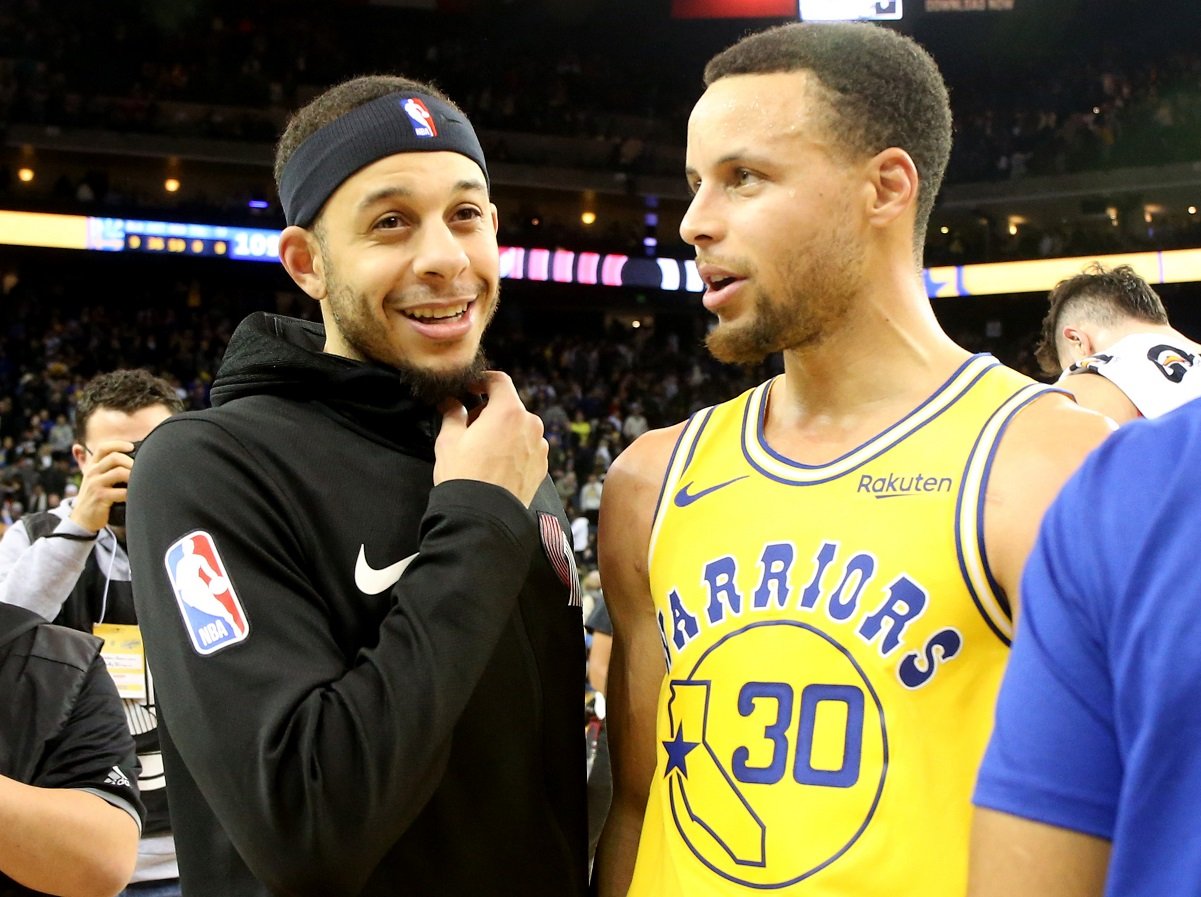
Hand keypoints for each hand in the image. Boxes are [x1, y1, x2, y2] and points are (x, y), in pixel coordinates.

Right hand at [68, 441, 134, 532]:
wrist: (82, 519)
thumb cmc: (94, 496)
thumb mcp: (92, 478)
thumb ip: (96, 464)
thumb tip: (91, 448)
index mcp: (92, 466)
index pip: (103, 447)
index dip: (119, 444)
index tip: (132, 446)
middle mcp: (92, 473)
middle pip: (115, 457)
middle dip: (131, 461)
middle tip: (141, 469)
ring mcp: (96, 485)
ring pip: (119, 472)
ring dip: (134, 476)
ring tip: (140, 481)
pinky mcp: (101, 498)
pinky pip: (122, 492)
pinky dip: (132, 492)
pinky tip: (135, 495)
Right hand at [434, 372, 547, 506]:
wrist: (484, 516)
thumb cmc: (464, 476)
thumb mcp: (449, 440)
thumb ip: (452, 414)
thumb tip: (450, 403)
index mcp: (508, 411)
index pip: (499, 380)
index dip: (482, 381)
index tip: (470, 389)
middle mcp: (530, 424)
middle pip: (510, 405)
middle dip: (489, 410)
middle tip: (468, 425)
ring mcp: (539, 446)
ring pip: (520, 427)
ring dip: (503, 429)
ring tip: (482, 448)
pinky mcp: (542, 466)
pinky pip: (527, 447)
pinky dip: (513, 448)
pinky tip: (496, 463)